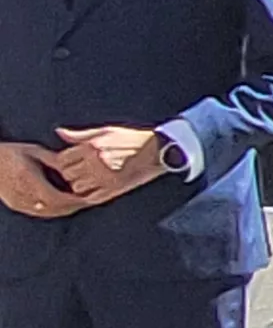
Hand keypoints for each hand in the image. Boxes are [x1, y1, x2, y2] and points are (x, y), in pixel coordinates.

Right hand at [0, 144, 84, 218]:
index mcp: (27, 178)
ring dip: (65, 210)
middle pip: (53, 208)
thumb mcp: (33, 151)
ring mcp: (17, 201)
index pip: (55, 197)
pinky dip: (54, 210)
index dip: (73, 200)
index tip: (88, 196)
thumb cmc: (11, 152)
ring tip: (81, 203)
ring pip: (47, 212)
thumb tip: (76, 164)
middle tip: (90, 201)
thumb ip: (54, 159)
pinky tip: (65, 205)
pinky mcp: (15, 205)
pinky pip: (39, 212)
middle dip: (73, 206)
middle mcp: (22, 192)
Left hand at [49, 125, 169, 203]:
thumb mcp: (106, 131)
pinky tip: (95, 188)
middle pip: (67, 174)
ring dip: (80, 184)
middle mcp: (95, 162)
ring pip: (77, 187)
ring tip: (90, 179)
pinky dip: (89, 194)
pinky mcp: (114, 189)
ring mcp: (104, 177)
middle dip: (71, 172)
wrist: (159, 151)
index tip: (72, 161)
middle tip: (81, 170)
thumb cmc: (133, 139)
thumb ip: (80, 135)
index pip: (62, 159)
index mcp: (92, 147)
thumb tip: (59, 132)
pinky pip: (90, 197)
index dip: (65, 161)